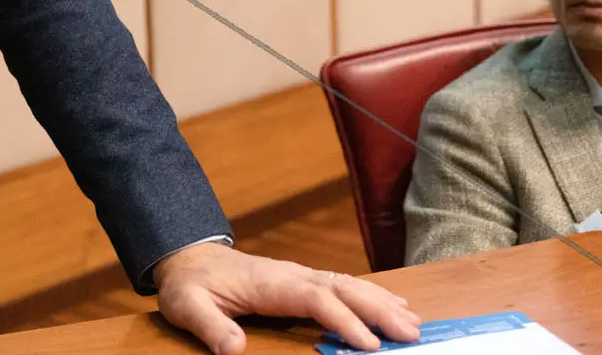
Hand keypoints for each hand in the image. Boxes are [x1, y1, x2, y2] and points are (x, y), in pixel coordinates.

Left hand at [152, 243, 419, 353]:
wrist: (189, 257)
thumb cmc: (190, 285)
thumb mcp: (188, 307)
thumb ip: (210, 328)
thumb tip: (234, 350)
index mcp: (270, 282)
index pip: (315, 298)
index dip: (344, 320)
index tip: (369, 344)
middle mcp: (292, 275)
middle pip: (343, 288)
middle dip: (378, 310)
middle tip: (412, 333)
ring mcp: (300, 275)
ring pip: (349, 285)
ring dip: (382, 302)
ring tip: (413, 323)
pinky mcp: (303, 281)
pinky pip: (343, 287)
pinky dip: (372, 296)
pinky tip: (394, 306)